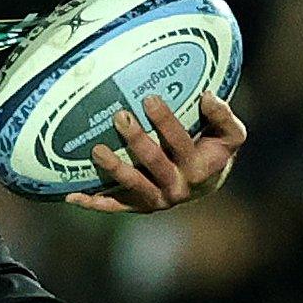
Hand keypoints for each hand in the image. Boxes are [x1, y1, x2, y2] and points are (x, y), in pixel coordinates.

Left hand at [64, 92, 246, 214]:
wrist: (206, 183)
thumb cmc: (213, 150)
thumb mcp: (230, 135)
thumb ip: (223, 116)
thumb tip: (208, 96)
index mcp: (199, 168)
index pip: (180, 142)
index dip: (165, 121)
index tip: (149, 98)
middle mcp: (178, 187)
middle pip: (154, 163)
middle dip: (136, 140)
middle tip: (119, 116)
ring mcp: (156, 199)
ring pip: (132, 185)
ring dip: (114, 168)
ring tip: (96, 150)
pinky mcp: (137, 206)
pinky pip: (114, 206)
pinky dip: (93, 203)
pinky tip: (72, 195)